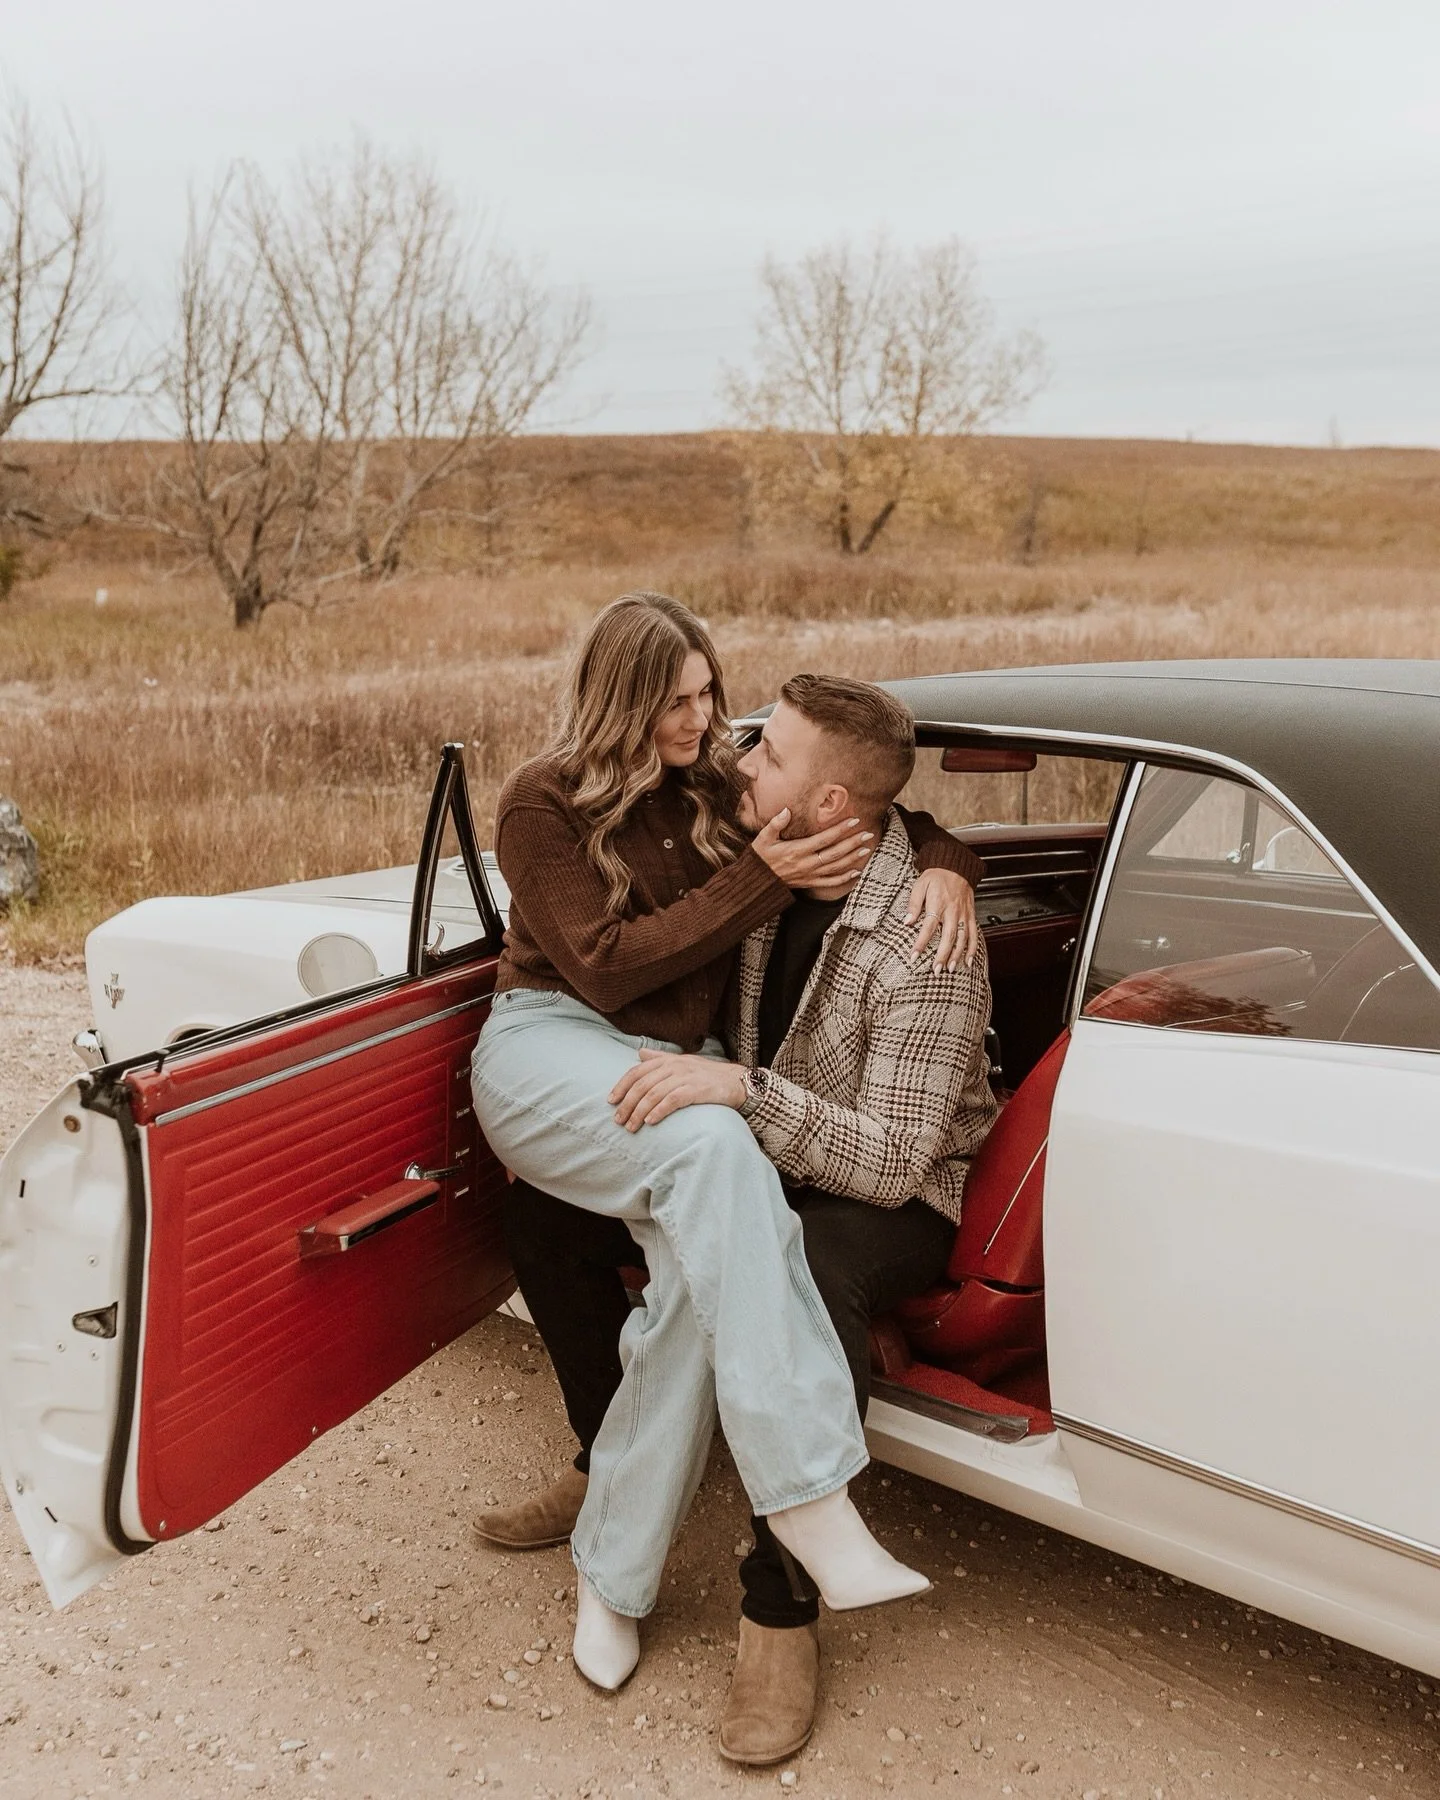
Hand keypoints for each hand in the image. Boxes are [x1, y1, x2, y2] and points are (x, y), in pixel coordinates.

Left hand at [609, 1049, 746, 1130]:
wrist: (736, 1081)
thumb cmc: (707, 1074)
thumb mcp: (683, 1062)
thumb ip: (660, 1058)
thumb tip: (639, 1054)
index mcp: (668, 1060)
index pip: (638, 1071)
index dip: (622, 1086)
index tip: (611, 1101)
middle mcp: (675, 1066)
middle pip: (642, 1085)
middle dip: (627, 1104)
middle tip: (618, 1120)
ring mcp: (685, 1077)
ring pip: (654, 1094)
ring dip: (639, 1112)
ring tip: (631, 1127)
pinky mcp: (696, 1090)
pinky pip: (672, 1101)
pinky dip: (659, 1111)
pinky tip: (651, 1122)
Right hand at [751, 809, 872, 889]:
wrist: (756, 882)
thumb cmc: (760, 857)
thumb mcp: (763, 838)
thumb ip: (775, 823)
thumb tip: (787, 810)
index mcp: (797, 850)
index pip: (824, 839)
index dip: (840, 829)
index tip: (853, 820)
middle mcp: (807, 863)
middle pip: (835, 853)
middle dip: (852, 843)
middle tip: (867, 834)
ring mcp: (810, 875)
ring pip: (836, 867)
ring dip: (853, 858)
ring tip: (866, 849)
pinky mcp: (810, 883)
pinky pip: (830, 882)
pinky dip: (844, 878)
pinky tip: (857, 872)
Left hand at [905, 868, 977, 970]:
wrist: (956, 866)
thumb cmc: (936, 876)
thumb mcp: (919, 885)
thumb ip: (913, 904)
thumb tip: (907, 922)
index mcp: (938, 904)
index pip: (928, 927)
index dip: (921, 943)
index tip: (914, 957)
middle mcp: (953, 911)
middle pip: (948, 936)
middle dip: (942, 955)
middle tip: (936, 970)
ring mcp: (964, 914)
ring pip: (962, 938)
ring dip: (957, 955)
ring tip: (950, 969)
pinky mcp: (971, 915)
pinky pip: (973, 934)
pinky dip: (972, 949)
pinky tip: (968, 961)